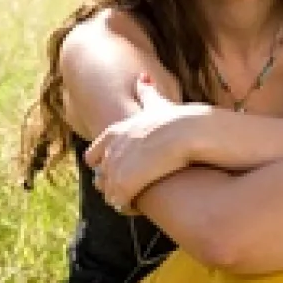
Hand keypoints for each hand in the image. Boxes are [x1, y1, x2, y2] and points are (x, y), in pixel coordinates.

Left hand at [84, 76, 199, 213]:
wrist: (190, 133)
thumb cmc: (180, 120)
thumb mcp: (157, 103)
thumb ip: (147, 92)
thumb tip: (142, 76)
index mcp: (114, 133)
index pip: (92, 157)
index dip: (107, 168)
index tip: (126, 173)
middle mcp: (110, 150)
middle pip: (99, 178)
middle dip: (113, 186)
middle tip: (135, 189)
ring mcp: (115, 168)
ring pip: (108, 193)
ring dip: (122, 199)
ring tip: (141, 200)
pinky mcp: (124, 185)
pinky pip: (119, 203)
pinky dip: (130, 207)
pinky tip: (145, 206)